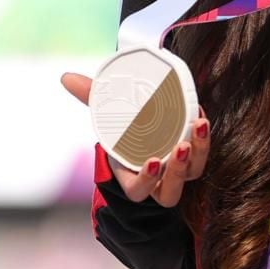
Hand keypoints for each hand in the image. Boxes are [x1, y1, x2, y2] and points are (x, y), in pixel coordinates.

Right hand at [59, 72, 208, 207]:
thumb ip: (90, 97)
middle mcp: (156, 179)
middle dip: (177, 171)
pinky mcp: (192, 156)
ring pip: (192, 173)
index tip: (153, 161)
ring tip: (198, 126)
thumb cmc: (121, 129)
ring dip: (198, 152)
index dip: (147, 180)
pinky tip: (199, 114)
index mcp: (131, 177)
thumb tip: (66, 77)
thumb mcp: (106, 115)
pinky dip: (203, 136)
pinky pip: (201, 152)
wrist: (143, 125)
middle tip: (181, 146)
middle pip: (170, 191)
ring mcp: (176, 170)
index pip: (138, 190)